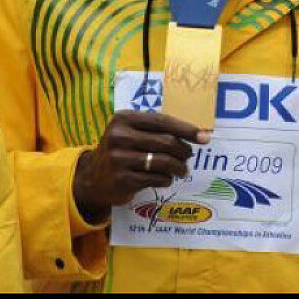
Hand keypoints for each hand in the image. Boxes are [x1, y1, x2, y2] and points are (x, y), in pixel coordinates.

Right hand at [72, 111, 210, 222]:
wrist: (93, 178)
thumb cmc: (121, 151)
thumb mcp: (131, 133)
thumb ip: (156, 130)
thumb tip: (197, 133)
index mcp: (123, 119)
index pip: (162, 121)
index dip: (186, 129)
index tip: (204, 136)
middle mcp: (119, 136)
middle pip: (165, 142)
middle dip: (183, 150)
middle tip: (188, 156)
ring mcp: (119, 158)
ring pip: (163, 161)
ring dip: (178, 167)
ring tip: (182, 170)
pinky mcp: (122, 179)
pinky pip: (156, 178)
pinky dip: (166, 179)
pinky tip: (166, 179)